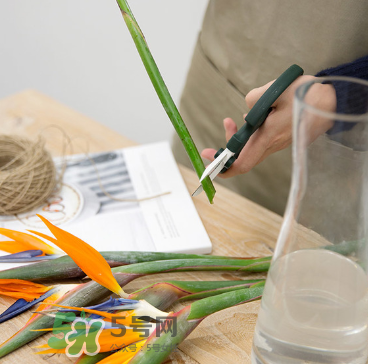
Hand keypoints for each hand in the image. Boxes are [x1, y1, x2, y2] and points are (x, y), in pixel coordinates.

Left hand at [201, 75, 335, 177]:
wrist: (333, 101)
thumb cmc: (306, 95)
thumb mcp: (274, 90)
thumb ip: (253, 100)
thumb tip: (246, 115)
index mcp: (269, 137)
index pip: (243, 163)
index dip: (224, 166)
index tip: (210, 158)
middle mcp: (273, 145)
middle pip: (244, 156)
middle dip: (228, 146)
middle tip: (226, 123)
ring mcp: (278, 144)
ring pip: (252, 148)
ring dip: (239, 137)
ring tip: (231, 120)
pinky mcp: (282, 139)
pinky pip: (261, 142)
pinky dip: (250, 134)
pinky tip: (250, 119)